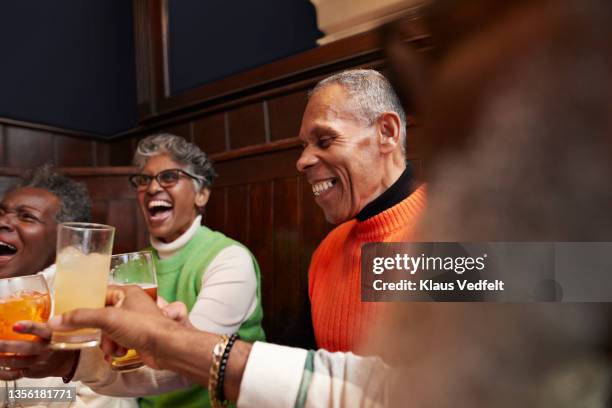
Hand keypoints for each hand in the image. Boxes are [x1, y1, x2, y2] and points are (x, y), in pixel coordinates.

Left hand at [0, 322, 77, 380]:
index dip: (30, 328)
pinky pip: (14, 375)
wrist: (68, 361)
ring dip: (1, 359)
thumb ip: (40, 326)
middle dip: (8, 346)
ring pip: (17, 362)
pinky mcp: (32, 373)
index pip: (43, 331)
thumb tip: (17, 315)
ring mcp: (39, 363)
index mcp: (53, 336)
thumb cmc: (58, 341)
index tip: (16, 325)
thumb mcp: (56, 329)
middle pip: (26, 349)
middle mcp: (46, 350)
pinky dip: (2, 373)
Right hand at [48, 285, 187, 369]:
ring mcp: (135, 321)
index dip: (87, 304)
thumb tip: (55, 321)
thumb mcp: (108, 319)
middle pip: (102, 316)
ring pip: (109, 331)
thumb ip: (81, 318)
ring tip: (114, 348)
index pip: (100, 293)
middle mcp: (132, 304)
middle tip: (97, 337)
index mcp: (127, 292)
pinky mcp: (138, 336)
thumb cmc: (143, 326)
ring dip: (107, 342)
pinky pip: (118, 341)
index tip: (73, 315)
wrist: (166, 347)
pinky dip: (116, 348)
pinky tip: (121, 352)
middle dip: (98, 331)